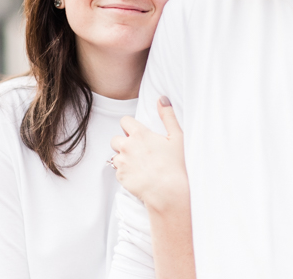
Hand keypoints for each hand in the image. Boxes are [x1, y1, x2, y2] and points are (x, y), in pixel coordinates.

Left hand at [110, 97, 189, 213]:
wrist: (169, 192)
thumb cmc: (176, 165)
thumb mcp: (177, 137)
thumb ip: (168, 116)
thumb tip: (162, 98)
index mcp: (139, 134)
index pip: (124, 121)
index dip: (130, 127)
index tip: (138, 134)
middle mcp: (127, 147)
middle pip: (115, 139)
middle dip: (123, 143)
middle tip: (138, 150)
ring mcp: (122, 163)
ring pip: (115, 156)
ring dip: (123, 158)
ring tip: (139, 165)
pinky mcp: (120, 178)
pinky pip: (118, 172)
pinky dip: (125, 173)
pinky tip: (138, 175)